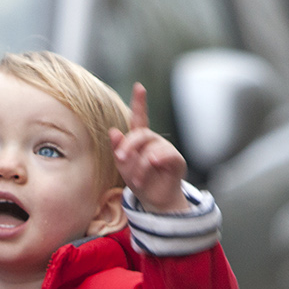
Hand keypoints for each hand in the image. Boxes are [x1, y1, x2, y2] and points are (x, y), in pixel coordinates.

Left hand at [109, 82, 190, 213]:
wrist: (155, 201)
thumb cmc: (140, 182)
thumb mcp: (124, 167)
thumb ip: (118, 150)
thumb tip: (113, 131)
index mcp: (140, 140)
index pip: (140, 118)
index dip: (140, 102)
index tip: (139, 87)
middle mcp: (154, 141)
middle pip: (141, 135)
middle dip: (128, 146)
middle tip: (120, 158)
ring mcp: (166, 150)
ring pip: (150, 149)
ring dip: (140, 166)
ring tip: (136, 180)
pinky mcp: (176, 160)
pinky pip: (167, 154)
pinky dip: (156, 160)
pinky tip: (152, 164)